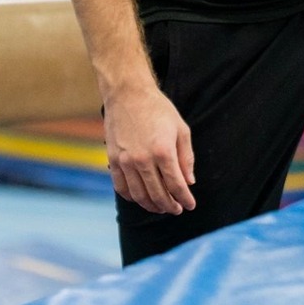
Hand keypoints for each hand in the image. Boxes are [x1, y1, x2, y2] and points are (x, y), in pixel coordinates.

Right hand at [104, 82, 195, 214]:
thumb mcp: (181, 129)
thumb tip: (189, 181)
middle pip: (158, 194)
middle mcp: (143, 160)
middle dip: (170, 206)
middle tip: (177, 209)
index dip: (185, 198)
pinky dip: (132, 197)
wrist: (128, 94)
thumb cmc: (158, 109)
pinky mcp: (113, 160)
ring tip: (161, 208)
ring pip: (139, 195)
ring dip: (151, 205)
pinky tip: (141, 198)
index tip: (190, 205)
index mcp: (163, 151)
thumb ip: (186, 157)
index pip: (176, 185)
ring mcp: (125, 162)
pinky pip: (121, 188)